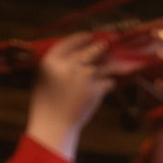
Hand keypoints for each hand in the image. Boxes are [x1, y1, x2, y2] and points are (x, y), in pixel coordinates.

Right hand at [27, 33, 112, 162]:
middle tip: (109, 42)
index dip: (82, 38)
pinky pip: (107, 82)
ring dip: (111, 63)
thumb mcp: (43, 79)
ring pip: (103, 65)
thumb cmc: (46, 105)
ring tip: (118, 61)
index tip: (90, 36)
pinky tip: (110, 83)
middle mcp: (68, 66)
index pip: (70, 41)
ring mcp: (83, 77)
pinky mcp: (94, 91)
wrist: (53, 126)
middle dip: (101, 46)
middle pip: (89, 50)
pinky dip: (109, 83)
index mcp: (51, 61)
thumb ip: (57, 64)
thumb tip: (74, 52)